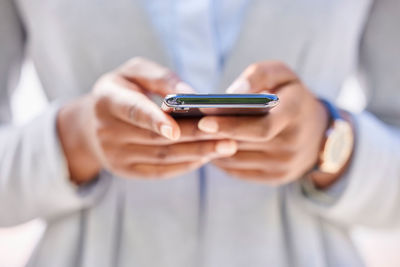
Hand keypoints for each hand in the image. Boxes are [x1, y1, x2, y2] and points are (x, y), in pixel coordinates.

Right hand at [57, 57, 236, 183]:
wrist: (95, 122)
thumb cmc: (123, 90)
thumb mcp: (135, 72)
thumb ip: (161, 78)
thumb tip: (191, 94)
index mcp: (107, 101)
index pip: (133, 111)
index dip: (155, 120)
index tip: (176, 129)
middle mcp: (107, 132)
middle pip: (156, 138)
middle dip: (195, 136)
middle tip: (228, 134)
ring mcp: (115, 156)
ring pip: (162, 157)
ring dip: (197, 153)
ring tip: (227, 146)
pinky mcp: (126, 171)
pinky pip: (160, 171)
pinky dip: (186, 165)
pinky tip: (208, 157)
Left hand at [198, 61, 332, 186]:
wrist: (319, 133)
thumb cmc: (293, 97)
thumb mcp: (283, 75)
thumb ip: (259, 75)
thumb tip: (230, 93)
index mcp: (295, 115)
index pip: (261, 127)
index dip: (230, 125)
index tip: (202, 120)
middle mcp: (292, 145)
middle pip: (244, 144)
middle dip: (212, 136)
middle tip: (184, 128)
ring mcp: (284, 166)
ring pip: (237, 160)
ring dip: (211, 149)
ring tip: (189, 137)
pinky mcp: (276, 178)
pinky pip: (239, 171)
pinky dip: (220, 159)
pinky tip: (205, 147)